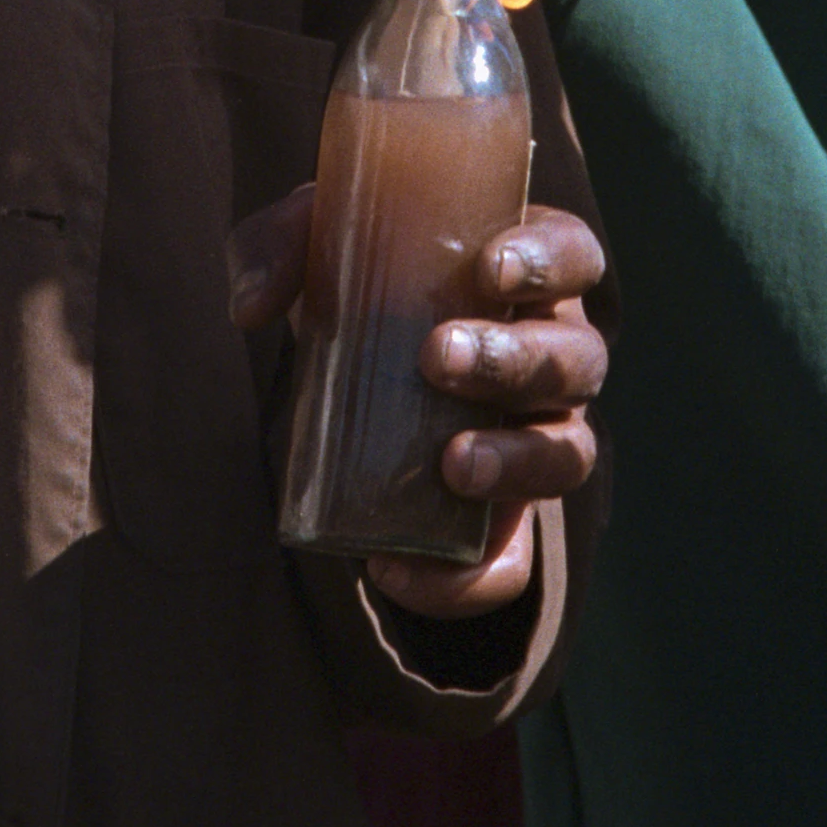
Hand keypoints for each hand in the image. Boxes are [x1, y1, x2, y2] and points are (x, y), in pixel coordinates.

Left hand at [229, 192, 604, 617]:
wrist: (352, 365)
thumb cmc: (356, 280)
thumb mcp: (313, 247)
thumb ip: (278, 246)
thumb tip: (251, 308)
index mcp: (529, 272)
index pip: (574, 256)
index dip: (550, 261)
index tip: (491, 268)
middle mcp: (553, 354)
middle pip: (576, 360)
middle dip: (513, 359)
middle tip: (437, 356)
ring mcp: (539, 439)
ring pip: (566, 457)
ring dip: (516, 461)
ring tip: (452, 463)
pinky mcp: (505, 518)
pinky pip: (510, 563)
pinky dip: (464, 579)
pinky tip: (394, 567)